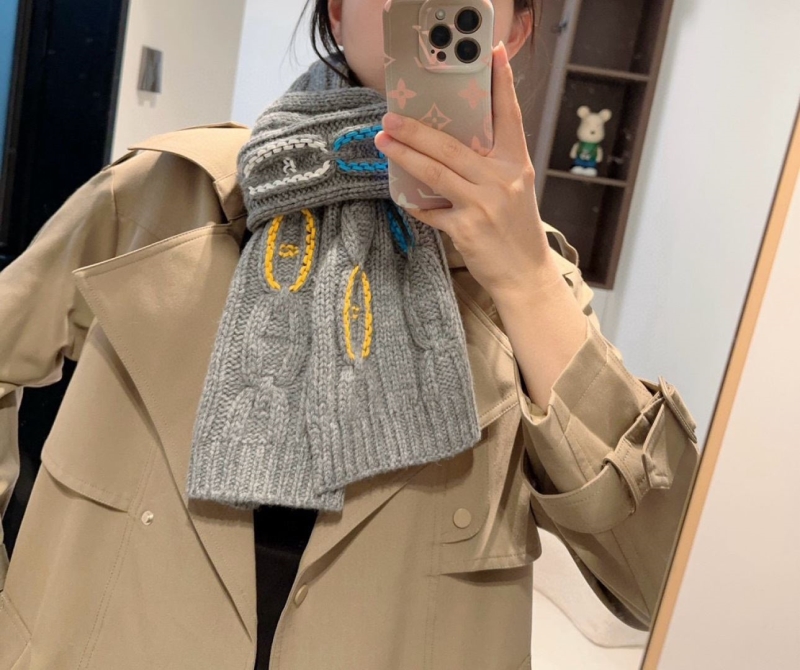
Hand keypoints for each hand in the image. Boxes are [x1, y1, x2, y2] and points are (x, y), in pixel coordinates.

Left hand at [374, 41, 559, 299]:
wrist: (525, 274)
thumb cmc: (516, 229)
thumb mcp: (514, 188)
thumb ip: (490, 165)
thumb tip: (449, 145)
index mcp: (516, 164)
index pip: (510, 116)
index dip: (502, 83)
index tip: (494, 54)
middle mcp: (501, 179)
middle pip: (452, 145)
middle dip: (416, 129)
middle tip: (391, 116)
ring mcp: (483, 204)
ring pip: (435, 171)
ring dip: (404, 155)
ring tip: (383, 141)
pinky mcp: (465, 228)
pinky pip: (430, 209)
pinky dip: (414, 202)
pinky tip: (402, 194)